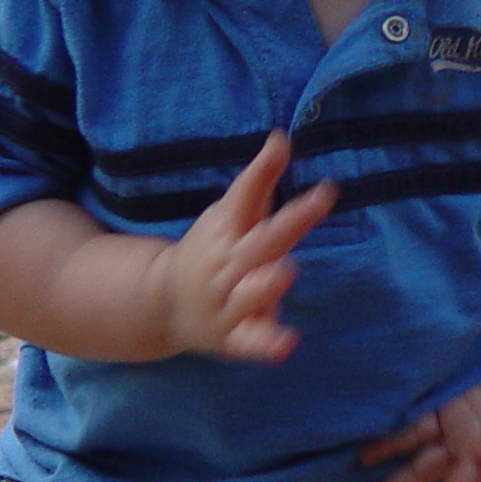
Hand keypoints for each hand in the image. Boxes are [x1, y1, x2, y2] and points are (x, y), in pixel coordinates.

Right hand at [150, 132, 333, 361]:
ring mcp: (229, 301)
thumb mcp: (230, 214)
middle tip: (316, 204)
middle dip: (288, 223)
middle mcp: (228, 264)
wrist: (163, 303)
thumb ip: (259, 179)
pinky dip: (265, 345)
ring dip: (266, 284)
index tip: (295, 153)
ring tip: (286, 271)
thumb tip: (283, 136)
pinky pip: (250, 342)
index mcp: (228, 230)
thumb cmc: (211, 250)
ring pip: (249, 294)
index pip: (248, 197)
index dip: (269, 173)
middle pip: (260, 243)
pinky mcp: (235, 336)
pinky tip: (286, 345)